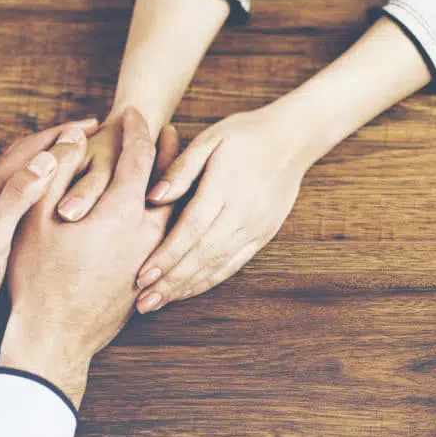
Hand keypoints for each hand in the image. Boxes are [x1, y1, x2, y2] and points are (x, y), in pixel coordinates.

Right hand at [0, 108, 178, 406]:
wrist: (56, 337)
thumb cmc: (37, 277)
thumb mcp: (36, 218)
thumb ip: (55, 172)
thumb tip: (72, 136)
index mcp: (121, 211)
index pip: (140, 156)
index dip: (136, 129)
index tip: (134, 113)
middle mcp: (147, 232)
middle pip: (170, 182)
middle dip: (169, 153)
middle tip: (171, 131)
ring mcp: (153, 256)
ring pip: (174, 212)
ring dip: (172, 185)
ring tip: (170, 169)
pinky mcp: (151, 276)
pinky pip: (169, 236)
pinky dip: (170, 216)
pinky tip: (162, 213)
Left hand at [0, 118, 98, 394]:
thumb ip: (16, 199)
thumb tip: (48, 159)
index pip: (30, 150)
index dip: (63, 134)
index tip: (95, 125)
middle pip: (27, 157)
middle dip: (60, 142)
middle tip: (95, 136)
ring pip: (25, 178)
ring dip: (54, 164)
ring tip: (83, 163)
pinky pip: (23, 199)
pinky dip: (45, 189)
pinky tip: (55, 203)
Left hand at [135, 104, 314, 312]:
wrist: (293, 138)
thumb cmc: (244, 134)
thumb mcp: (210, 139)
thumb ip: (180, 168)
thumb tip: (152, 197)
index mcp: (226, 187)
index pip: (191, 229)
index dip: (166, 255)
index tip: (142, 276)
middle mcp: (243, 213)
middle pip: (203, 255)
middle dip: (172, 281)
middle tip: (144, 302)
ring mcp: (257, 227)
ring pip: (219, 265)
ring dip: (188, 287)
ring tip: (160, 302)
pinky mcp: (264, 234)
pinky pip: (234, 263)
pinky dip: (210, 279)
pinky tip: (189, 289)